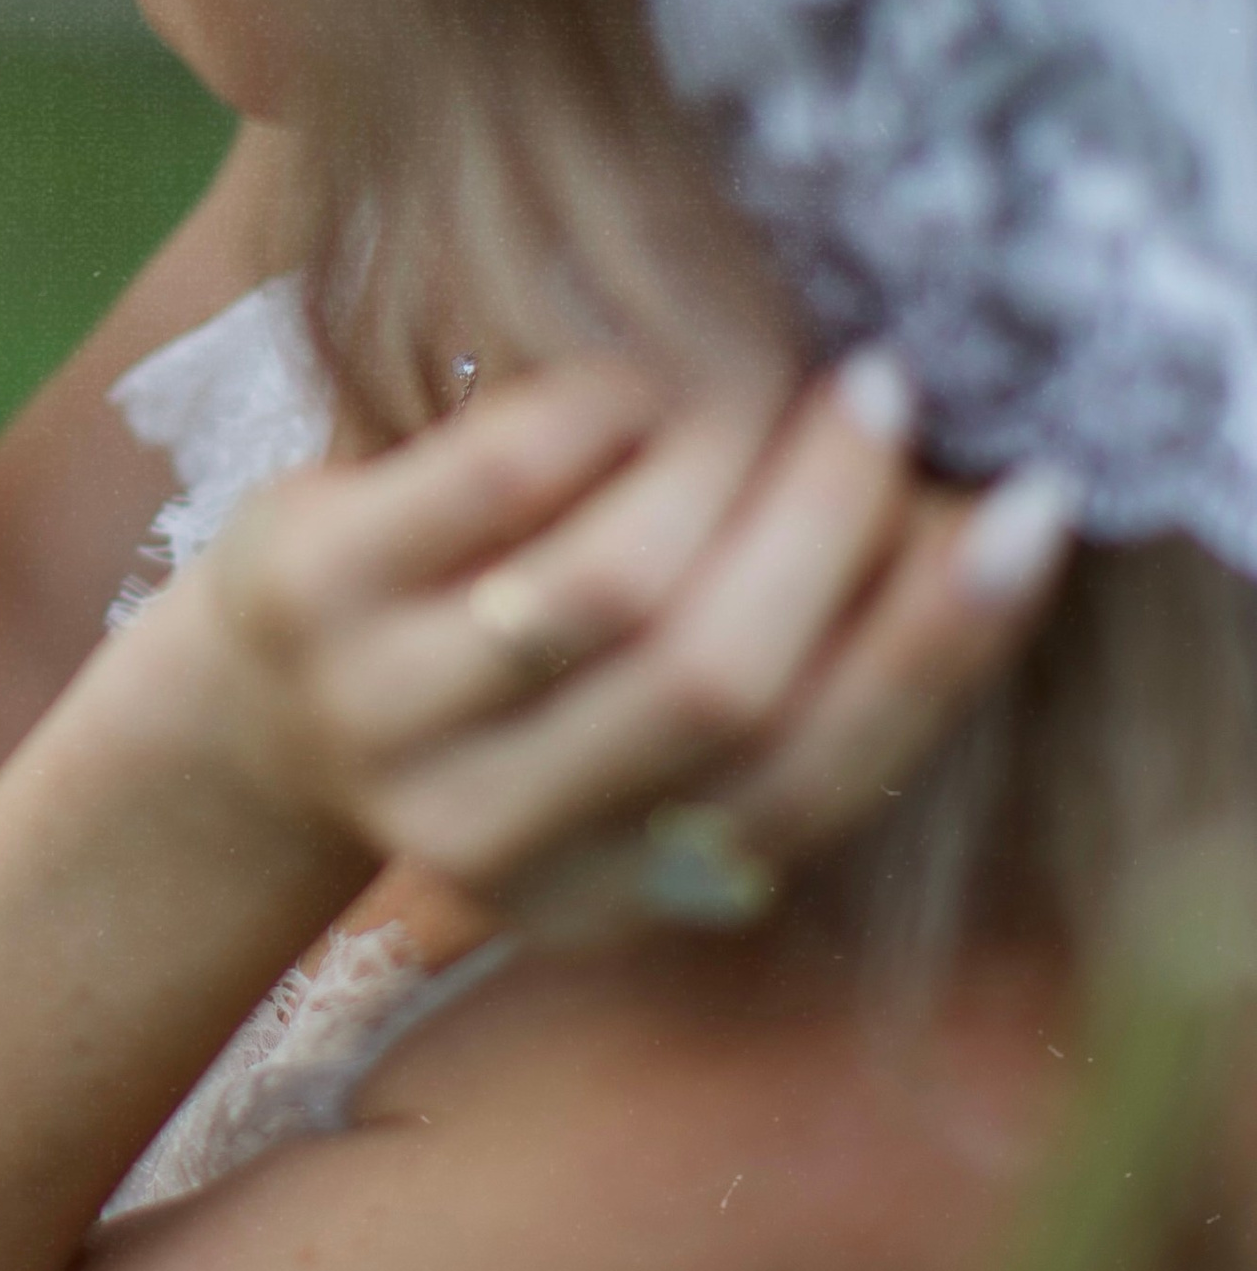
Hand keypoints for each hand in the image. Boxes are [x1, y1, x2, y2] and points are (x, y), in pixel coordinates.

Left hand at [177, 353, 1071, 917]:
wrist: (241, 713)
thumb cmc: (493, 697)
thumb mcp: (623, 738)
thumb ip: (776, 671)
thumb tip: (980, 527)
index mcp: (613, 897)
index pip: (811, 777)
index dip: (935, 645)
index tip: (1029, 511)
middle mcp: (498, 838)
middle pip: (718, 683)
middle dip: (833, 526)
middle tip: (888, 397)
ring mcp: (386, 720)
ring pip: (610, 592)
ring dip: (725, 462)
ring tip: (777, 374)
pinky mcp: (310, 594)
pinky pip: (492, 484)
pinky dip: (596, 413)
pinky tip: (640, 380)